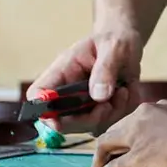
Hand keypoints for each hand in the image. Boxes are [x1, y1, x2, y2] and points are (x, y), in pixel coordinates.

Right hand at [27, 28, 145, 133]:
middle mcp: (69, 91)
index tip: (59, 120)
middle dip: (89, 119)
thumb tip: (99, 97)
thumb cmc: (114, 39)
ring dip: (111, 114)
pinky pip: (111, 123)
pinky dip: (123, 111)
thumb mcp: (113, 48)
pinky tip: (128, 92)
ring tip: (123, 90)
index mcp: (62, 72)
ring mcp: (84, 104)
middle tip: (109, 104)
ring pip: (90, 126)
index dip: (43, 111)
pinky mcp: (101, 111)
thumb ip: (105, 70)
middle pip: (64, 122)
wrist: (127, 42)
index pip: (38, 95)